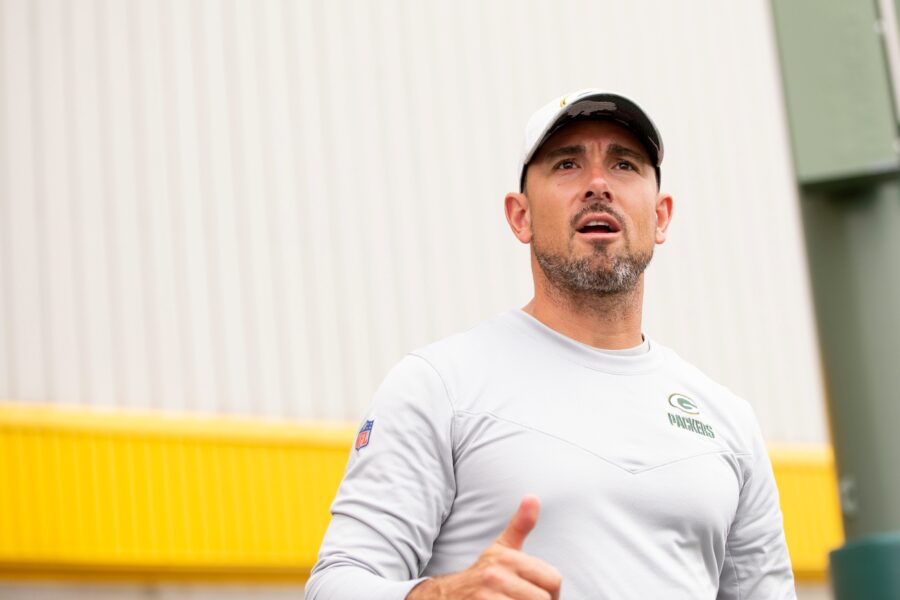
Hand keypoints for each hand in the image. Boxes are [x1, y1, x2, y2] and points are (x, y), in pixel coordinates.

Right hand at [406, 495, 561, 598]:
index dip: (552, 592)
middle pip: (544, 599)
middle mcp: (496, 575)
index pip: (553, 580)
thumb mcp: (502, 548)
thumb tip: (533, 497)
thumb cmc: (485, 573)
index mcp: (506, 557)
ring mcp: (487, 597)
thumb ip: (520, 525)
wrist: (448, 595)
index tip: (538, 593)